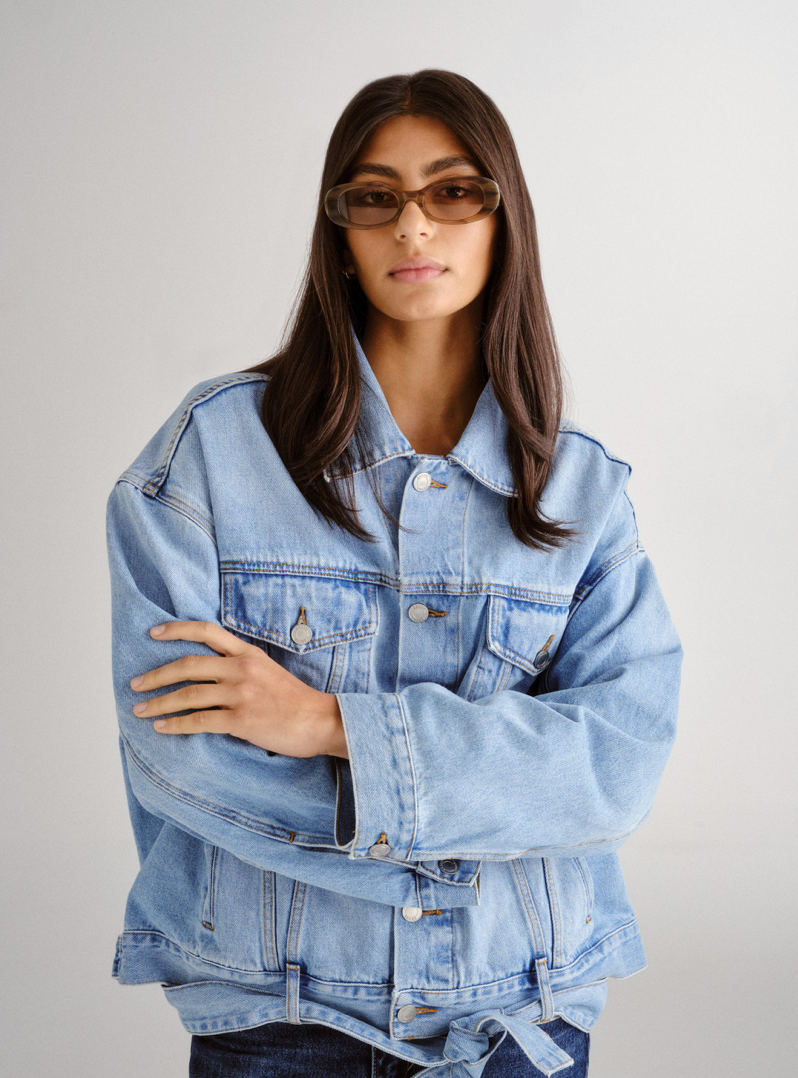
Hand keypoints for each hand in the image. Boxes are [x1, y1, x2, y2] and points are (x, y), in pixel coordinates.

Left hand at [129, 620, 348, 758]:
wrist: (320, 721)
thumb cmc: (295, 700)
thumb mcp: (269, 670)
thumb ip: (241, 665)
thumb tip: (210, 673)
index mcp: (248, 653)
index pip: (207, 631)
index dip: (177, 629)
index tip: (153, 633)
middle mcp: (241, 668)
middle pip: (187, 665)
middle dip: (156, 675)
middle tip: (135, 684)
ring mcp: (241, 693)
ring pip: (188, 694)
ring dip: (159, 703)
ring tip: (141, 710)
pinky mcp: (241, 720)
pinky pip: (200, 721)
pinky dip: (176, 724)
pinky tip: (162, 728)